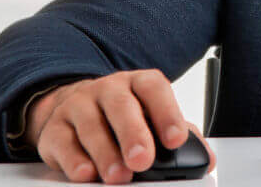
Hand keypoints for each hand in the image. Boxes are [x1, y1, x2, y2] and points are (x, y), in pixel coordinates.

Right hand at [25, 70, 216, 183]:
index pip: (154, 89)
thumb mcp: (153, 119)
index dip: (167, 112)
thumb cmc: (124, 116)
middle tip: (143, 160)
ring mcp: (79, 106)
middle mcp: (108, 90)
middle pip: (120, 105)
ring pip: (90, 125)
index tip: (176, 140)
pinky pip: (62, 142)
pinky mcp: (54, 128)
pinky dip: (74, 160)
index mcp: (138, 83)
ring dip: (105, 153)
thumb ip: (181, 136)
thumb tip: (206, 159)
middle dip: (133, 133)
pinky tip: (86, 174)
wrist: (76, 106)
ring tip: (117, 176)